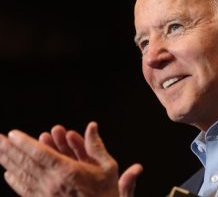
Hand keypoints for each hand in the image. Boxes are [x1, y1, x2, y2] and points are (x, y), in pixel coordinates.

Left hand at [0, 122, 142, 196]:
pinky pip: (26, 191)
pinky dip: (16, 182)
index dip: (25, 143)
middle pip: (26, 163)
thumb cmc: (105, 193)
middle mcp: (53, 183)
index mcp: (69, 171)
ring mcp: (47, 195)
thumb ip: (96, 146)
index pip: (40, 154)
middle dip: (10, 149)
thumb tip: (92, 126)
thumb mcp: (108, 167)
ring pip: (23, 176)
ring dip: (9, 162)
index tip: (13, 134)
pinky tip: (8, 174)